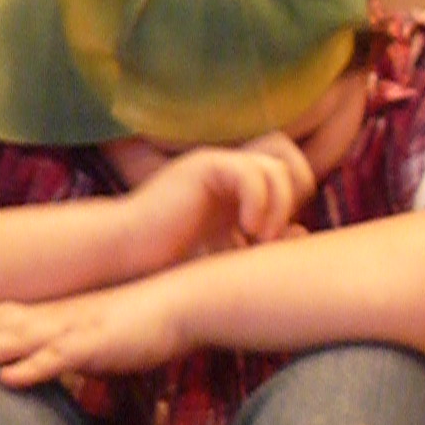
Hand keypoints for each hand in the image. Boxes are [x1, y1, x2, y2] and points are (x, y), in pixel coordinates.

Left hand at [0, 274, 189, 386]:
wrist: (191, 301)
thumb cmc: (156, 320)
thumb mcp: (108, 335)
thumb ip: (81, 348)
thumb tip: (64, 362)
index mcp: (64, 313)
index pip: (5, 315)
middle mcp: (63, 317)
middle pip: (0, 325)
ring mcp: (79, 329)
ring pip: (20, 341)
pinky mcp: (101, 344)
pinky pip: (62, 358)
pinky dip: (34, 368)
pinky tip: (10, 379)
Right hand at [114, 133, 316, 268]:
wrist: (122, 254)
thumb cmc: (169, 262)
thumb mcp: (228, 254)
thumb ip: (262, 243)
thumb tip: (301, 231)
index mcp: (240, 188)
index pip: (293, 173)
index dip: (296, 202)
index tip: (276, 238)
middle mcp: (232, 172)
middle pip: (292, 162)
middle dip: (294, 198)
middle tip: (271, 235)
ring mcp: (217, 166)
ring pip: (276, 166)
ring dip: (278, 204)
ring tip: (259, 236)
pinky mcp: (202, 168)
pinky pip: (250, 171)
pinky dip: (258, 201)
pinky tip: (245, 229)